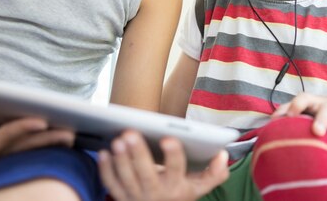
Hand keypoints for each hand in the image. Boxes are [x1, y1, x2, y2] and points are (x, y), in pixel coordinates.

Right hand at [0, 85, 75, 179]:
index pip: (7, 137)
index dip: (23, 128)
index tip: (41, 121)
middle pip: (27, 146)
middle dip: (49, 139)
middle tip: (71, 133)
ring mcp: (5, 158)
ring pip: (32, 149)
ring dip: (53, 143)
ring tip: (75, 135)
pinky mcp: (9, 155)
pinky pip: (30, 149)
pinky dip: (46, 143)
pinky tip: (64, 138)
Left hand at [98, 130, 228, 200]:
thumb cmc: (179, 195)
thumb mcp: (199, 187)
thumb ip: (214, 173)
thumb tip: (222, 154)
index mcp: (177, 188)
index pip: (176, 170)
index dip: (173, 155)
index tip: (168, 139)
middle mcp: (157, 195)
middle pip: (146, 174)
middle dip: (138, 154)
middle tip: (130, 133)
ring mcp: (136, 198)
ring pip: (126, 179)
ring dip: (120, 160)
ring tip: (117, 140)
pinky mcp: (121, 198)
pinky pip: (111, 184)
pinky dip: (106, 170)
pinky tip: (104, 152)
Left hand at [272, 93, 326, 158]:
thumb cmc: (309, 112)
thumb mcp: (297, 108)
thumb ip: (283, 113)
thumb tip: (271, 123)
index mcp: (312, 101)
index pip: (304, 98)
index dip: (297, 105)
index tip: (290, 116)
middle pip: (326, 110)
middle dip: (322, 120)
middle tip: (317, 131)